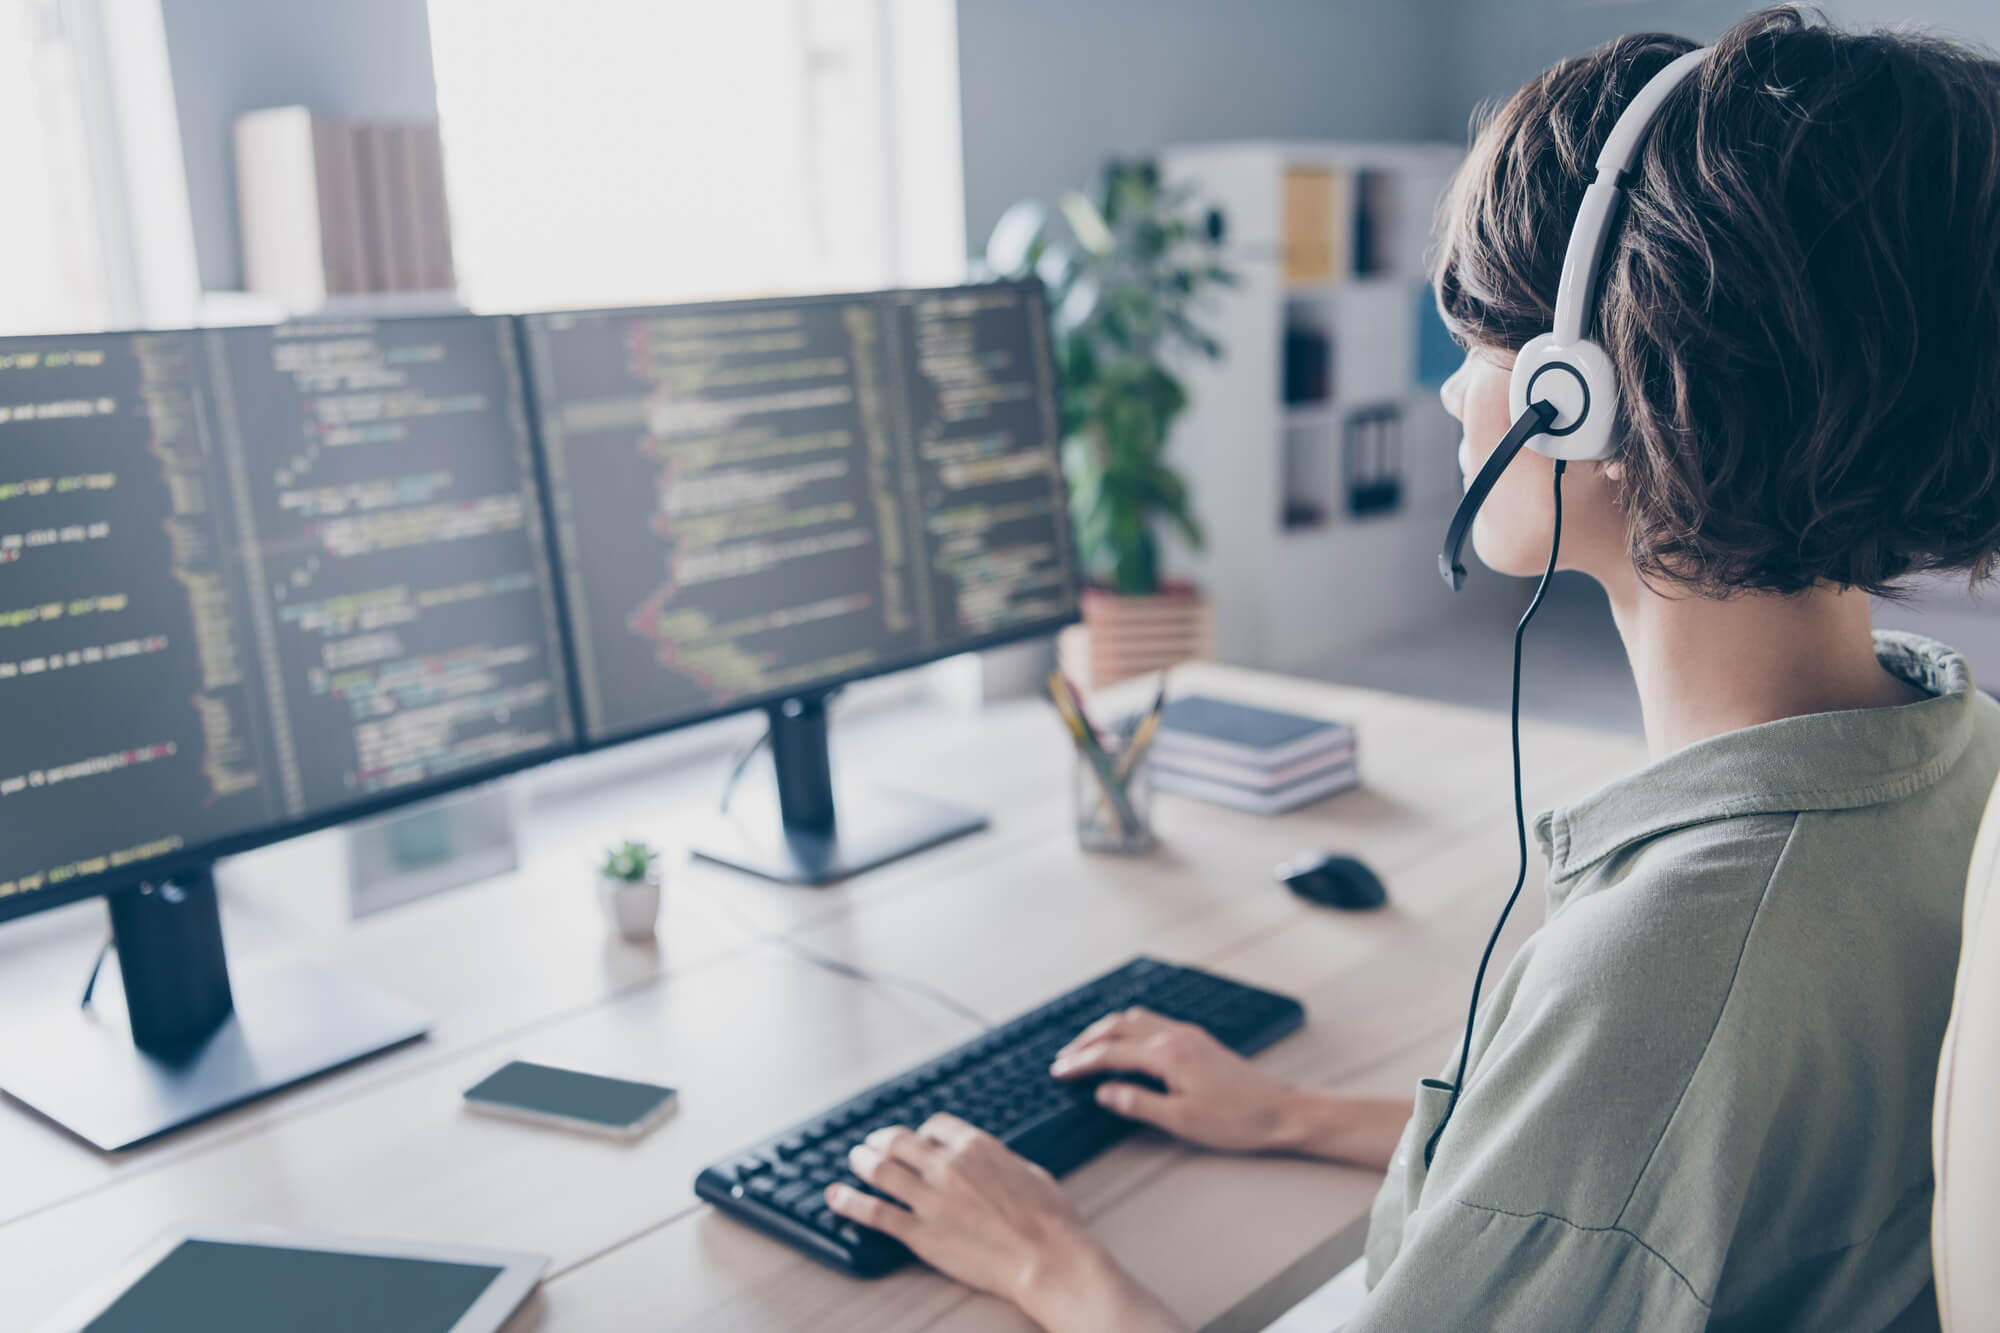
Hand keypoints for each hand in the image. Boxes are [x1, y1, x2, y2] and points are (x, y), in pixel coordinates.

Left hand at [827, 1115, 1184, 1332]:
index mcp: (976, 1146)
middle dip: (881, 1139)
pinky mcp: (920, 1233)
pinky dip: (849, 1202)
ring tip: (853, 1159)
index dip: (921, 1132)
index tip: (917, 1138)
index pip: (934, 1126)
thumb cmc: (1050, 1220)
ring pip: (881, 1170)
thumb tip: (990, 1161)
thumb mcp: (1029, 1172)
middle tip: (871, 1142)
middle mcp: (947, 1165)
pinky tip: (834, 1197)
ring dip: (861, 1161)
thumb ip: (1000, 1161)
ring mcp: (930, 1198)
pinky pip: (874, 1212)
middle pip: (899, 1141)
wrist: (1048, 1258)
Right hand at [1050, 1007, 1304, 1151]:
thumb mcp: (1180, 1121)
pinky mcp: (1199, 1040)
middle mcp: (1174, 1035)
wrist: (1282, 1111)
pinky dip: (1128, 1029)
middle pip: (1117, 1027)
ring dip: (1107, 1030)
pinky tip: (1128, 1044)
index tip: (1058, 1072)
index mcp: (1166, 1054)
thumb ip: (1137, 1103)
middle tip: (1065, 1059)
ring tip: (1088, 1048)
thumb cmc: (1236, 1121)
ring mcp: (1188, 1034)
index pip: (1110, 1053)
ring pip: (1135, 1019)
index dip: (1080, 1062)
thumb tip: (1104, 1092)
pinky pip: (1152, 1022)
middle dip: (1086, 1041)